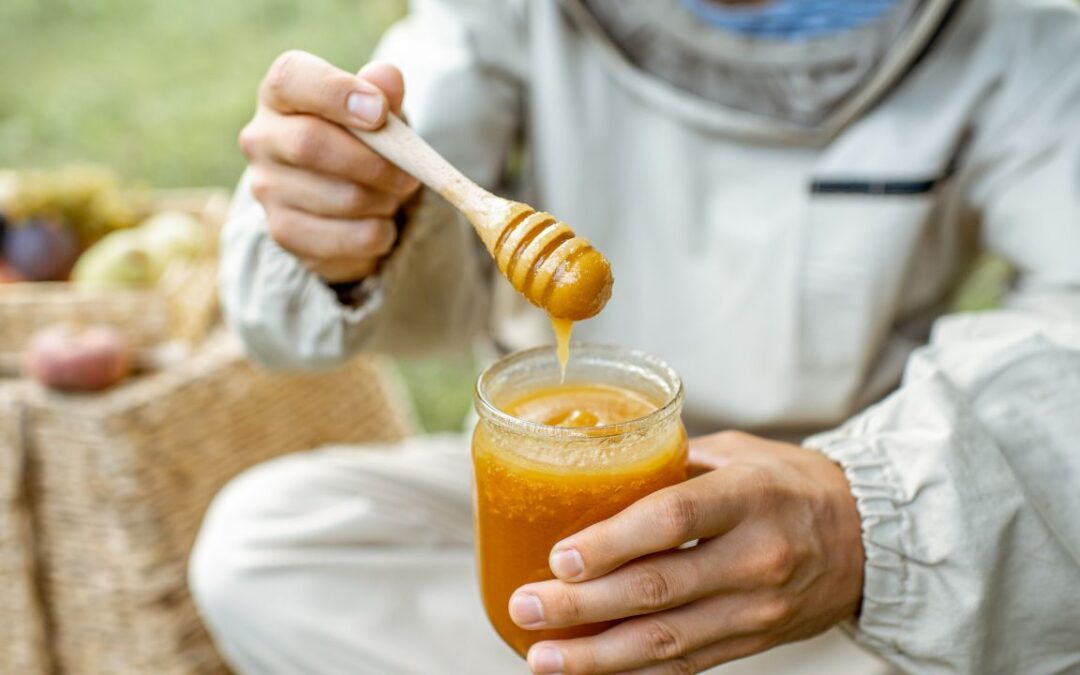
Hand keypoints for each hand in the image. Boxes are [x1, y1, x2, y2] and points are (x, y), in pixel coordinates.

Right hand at [239, 50, 420, 281]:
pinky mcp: (284, 233)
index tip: (380, 112)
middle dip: (375, 162)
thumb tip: (387, 78)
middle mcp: (261, 138)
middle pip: (311, 144)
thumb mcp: (380, 111)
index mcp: (281, 94)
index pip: (291, 79)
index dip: (337, 93)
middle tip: (409, 174)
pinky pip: (350, 238)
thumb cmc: (364, 140)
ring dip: (385, 200)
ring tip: (391, 196)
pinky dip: (380, 233)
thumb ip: (384, 91)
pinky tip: (377, 221)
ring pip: (342, 198)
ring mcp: (267, 189)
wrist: (351, 201)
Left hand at [510, 431, 864, 674]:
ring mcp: (756, 610)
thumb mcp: (739, 453)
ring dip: (596, 656)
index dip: (612, 542)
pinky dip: (634, 673)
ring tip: (541, 657)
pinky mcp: (752, 643)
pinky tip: (590, 673)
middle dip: (582, 606)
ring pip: (666, 642)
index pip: (672, 521)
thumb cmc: (790, 483)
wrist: (867, 539)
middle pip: (657, 590)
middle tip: (528, 606)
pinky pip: (686, 665)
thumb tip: (594, 467)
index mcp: (750, 497)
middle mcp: (755, 558)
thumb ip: (672, 463)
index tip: (560, 557)